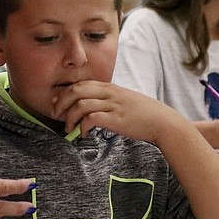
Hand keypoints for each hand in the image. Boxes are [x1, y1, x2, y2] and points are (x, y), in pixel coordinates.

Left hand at [49, 80, 178, 143]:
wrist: (162, 121)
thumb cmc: (143, 113)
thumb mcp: (123, 100)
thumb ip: (107, 100)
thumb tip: (90, 109)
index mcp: (109, 87)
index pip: (80, 84)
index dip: (64, 93)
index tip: (57, 104)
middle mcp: (109, 93)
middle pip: (76, 90)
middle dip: (61, 103)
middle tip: (56, 115)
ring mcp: (112, 105)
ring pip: (81, 104)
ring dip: (70, 117)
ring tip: (69, 129)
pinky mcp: (116, 119)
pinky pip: (91, 118)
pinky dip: (82, 127)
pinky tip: (83, 134)